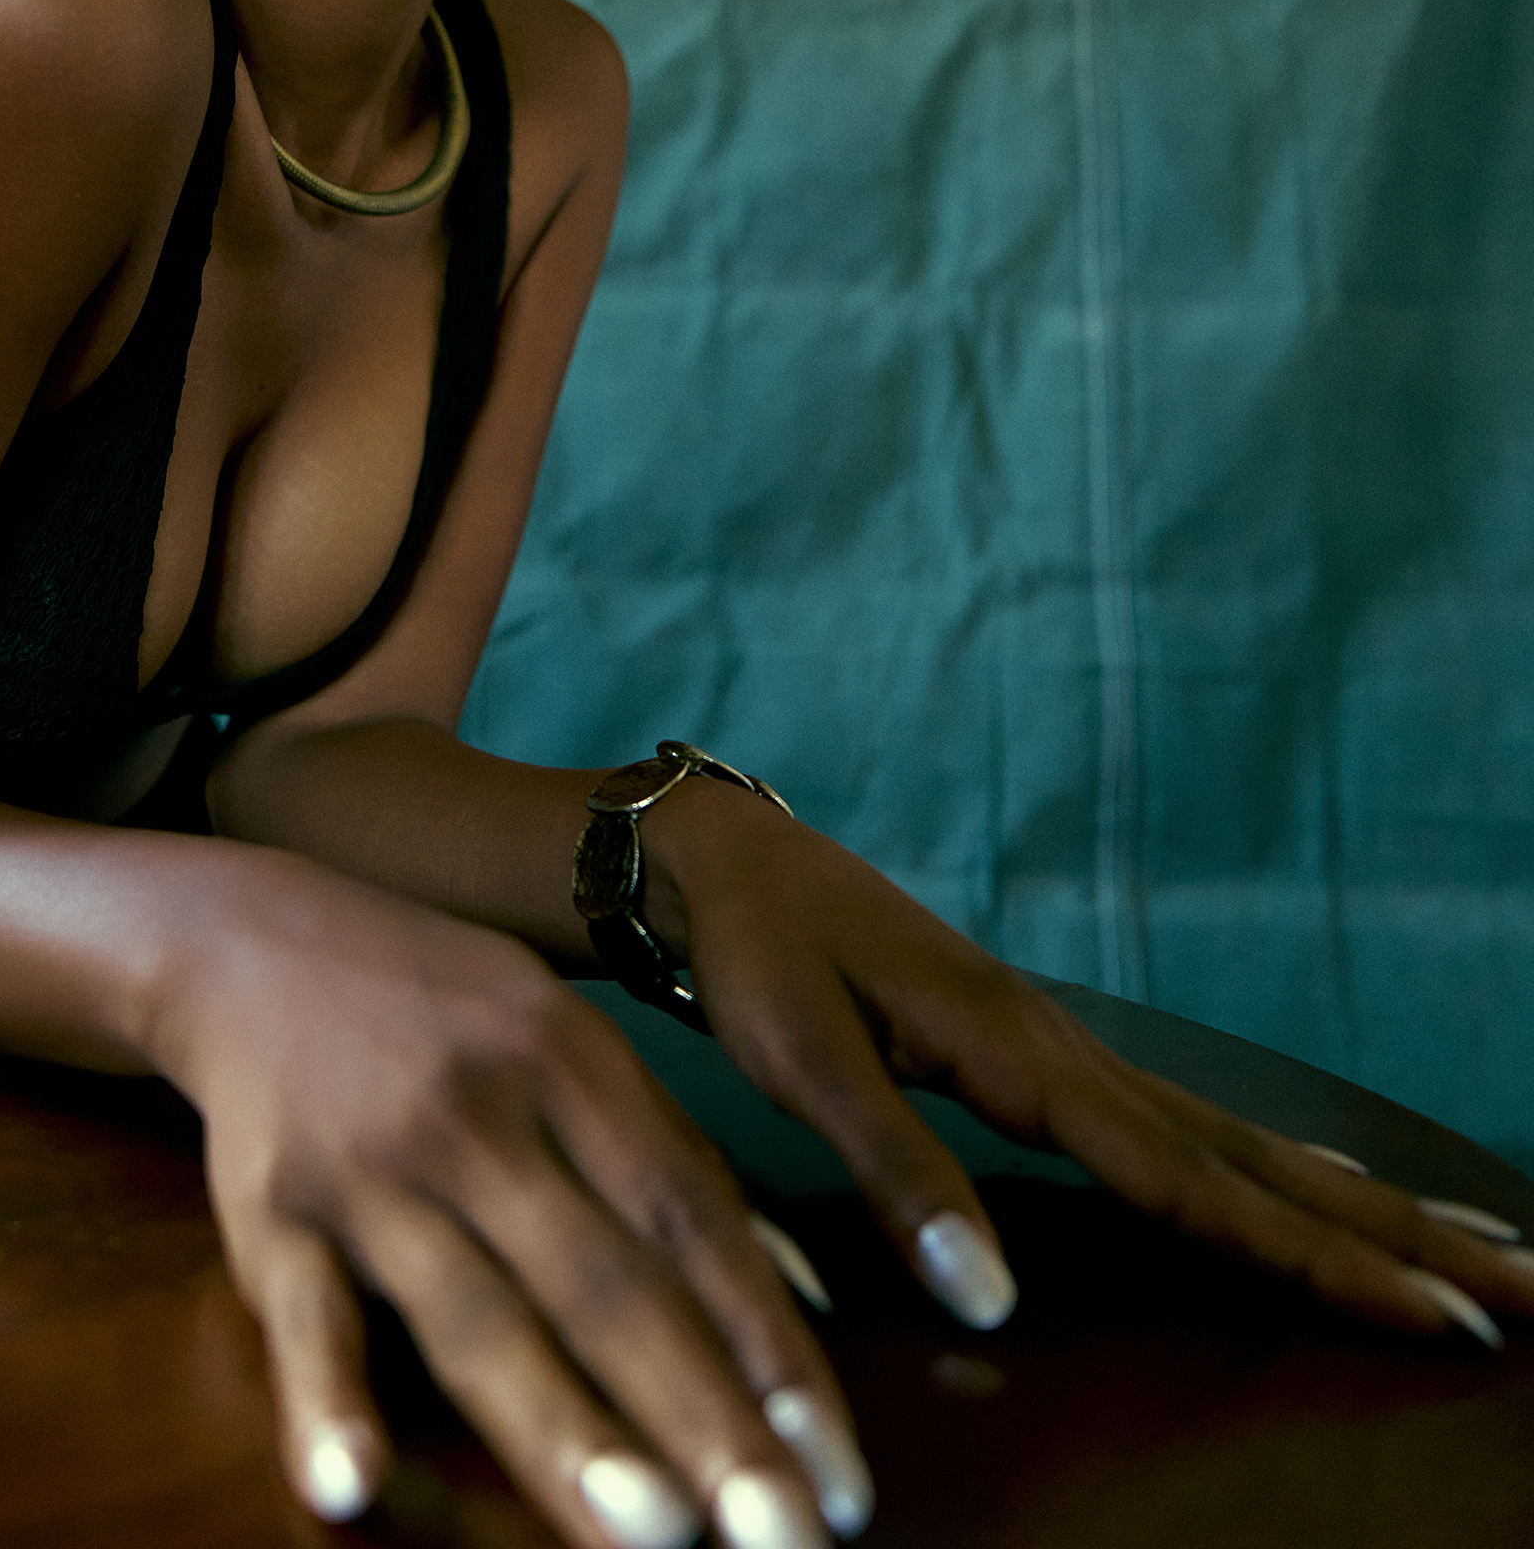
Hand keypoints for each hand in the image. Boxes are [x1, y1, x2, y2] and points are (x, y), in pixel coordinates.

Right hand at [149, 856, 875, 1547]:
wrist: (253, 940)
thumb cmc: (445, 1010)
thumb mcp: (568, 1042)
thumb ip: (672, 1159)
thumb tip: (799, 1292)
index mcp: (572, 1064)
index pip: (693, 1217)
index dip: (770, 1342)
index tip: (838, 1466)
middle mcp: (485, 1115)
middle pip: (607, 1284)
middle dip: (704, 1418)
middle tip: (788, 1540)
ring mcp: (375, 1169)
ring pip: (480, 1316)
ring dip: (566, 1432)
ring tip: (651, 1538)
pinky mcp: (271, 1214)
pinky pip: (304, 1320)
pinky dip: (325, 1404)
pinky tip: (353, 1487)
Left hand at [648, 785, 1533, 1349]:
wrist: (714, 855)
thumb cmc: (753, 953)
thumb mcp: (803, 1057)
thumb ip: (897, 1168)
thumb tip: (992, 1298)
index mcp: (1023, 1054)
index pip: (1192, 1181)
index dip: (1312, 1255)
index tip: (1435, 1311)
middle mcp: (1064, 1047)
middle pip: (1250, 1157)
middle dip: (1382, 1233)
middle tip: (1525, 1289)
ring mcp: (1054, 1043)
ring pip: (1227, 1136)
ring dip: (1344, 1197)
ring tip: (1460, 1241)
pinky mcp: (1028, 1046)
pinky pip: (1175, 1119)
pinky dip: (1260, 1159)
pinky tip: (1301, 1178)